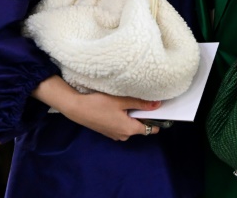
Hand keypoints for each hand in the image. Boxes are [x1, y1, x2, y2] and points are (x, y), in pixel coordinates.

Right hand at [32, 75, 161, 140]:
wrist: (76, 108)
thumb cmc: (99, 104)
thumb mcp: (122, 101)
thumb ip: (140, 103)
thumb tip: (157, 104)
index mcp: (129, 129)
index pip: (149, 129)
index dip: (156, 121)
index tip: (160, 112)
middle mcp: (123, 135)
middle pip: (139, 126)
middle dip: (142, 115)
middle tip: (143, 101)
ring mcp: (114, 134)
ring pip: (129, 125)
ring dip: (131, 115)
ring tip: (128, 101)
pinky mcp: (107, 131)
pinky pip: (121, 125)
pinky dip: (123, 117)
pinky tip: (118, 106)